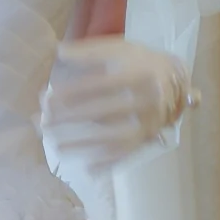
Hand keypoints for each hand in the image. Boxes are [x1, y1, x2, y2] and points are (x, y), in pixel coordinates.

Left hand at [41, 36, 197, 171]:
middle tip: (42, 122)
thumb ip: (90, 51)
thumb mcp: (120, 49)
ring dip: (83, 144)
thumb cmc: (141, 62)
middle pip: (103, 111)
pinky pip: (127, 153)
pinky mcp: (148, 137)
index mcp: (139, 74)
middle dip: (70, 118)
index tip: (46, 98)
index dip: (72, 92)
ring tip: (55, 146)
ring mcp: (149, 122)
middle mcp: (146, 100)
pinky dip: (109, 163)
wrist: (177, 79)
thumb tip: (58, 51)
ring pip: (113, 137)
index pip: (100, 85)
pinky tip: (88, 170)